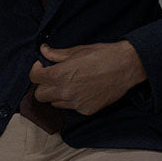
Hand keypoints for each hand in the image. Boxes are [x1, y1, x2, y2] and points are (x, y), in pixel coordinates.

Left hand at [29, 41, 146, 115]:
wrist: (126, 66)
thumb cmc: (103, 55)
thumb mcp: (78, 50)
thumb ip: (56, 54)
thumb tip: (43, 51)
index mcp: (60, 74)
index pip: (34, 78)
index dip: (36, 70)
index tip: (42, 66)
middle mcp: (65, 92)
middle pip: (40, 95)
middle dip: (43, 85)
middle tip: (53, 76)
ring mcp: (76, 104)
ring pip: (55, 103)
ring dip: (57, 94)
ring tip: (70, 83)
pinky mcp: (87, 110)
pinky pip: (71, 108)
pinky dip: (72, 100)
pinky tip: (83, 89)